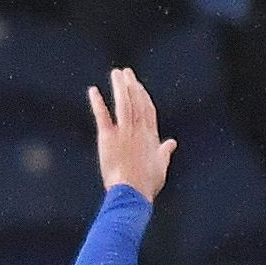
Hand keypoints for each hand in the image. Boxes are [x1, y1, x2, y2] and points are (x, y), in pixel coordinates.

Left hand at [88, 67, 178, 199]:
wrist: (132, 192)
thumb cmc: (146, 184)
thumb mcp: (161, 166)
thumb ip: (165, 151)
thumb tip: (172, 143)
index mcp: (151, 136)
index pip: (148, 110)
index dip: (143, 96)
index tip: (138, 85)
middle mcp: (138, 130)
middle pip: (136, 102)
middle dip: (131, 85)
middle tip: (126, 72)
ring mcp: (123, 132)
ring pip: (123, 104)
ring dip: (119, 87)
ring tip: (116, 74)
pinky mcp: (108, 138)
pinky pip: (103, 116)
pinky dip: (97, 102)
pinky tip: (93, 91)